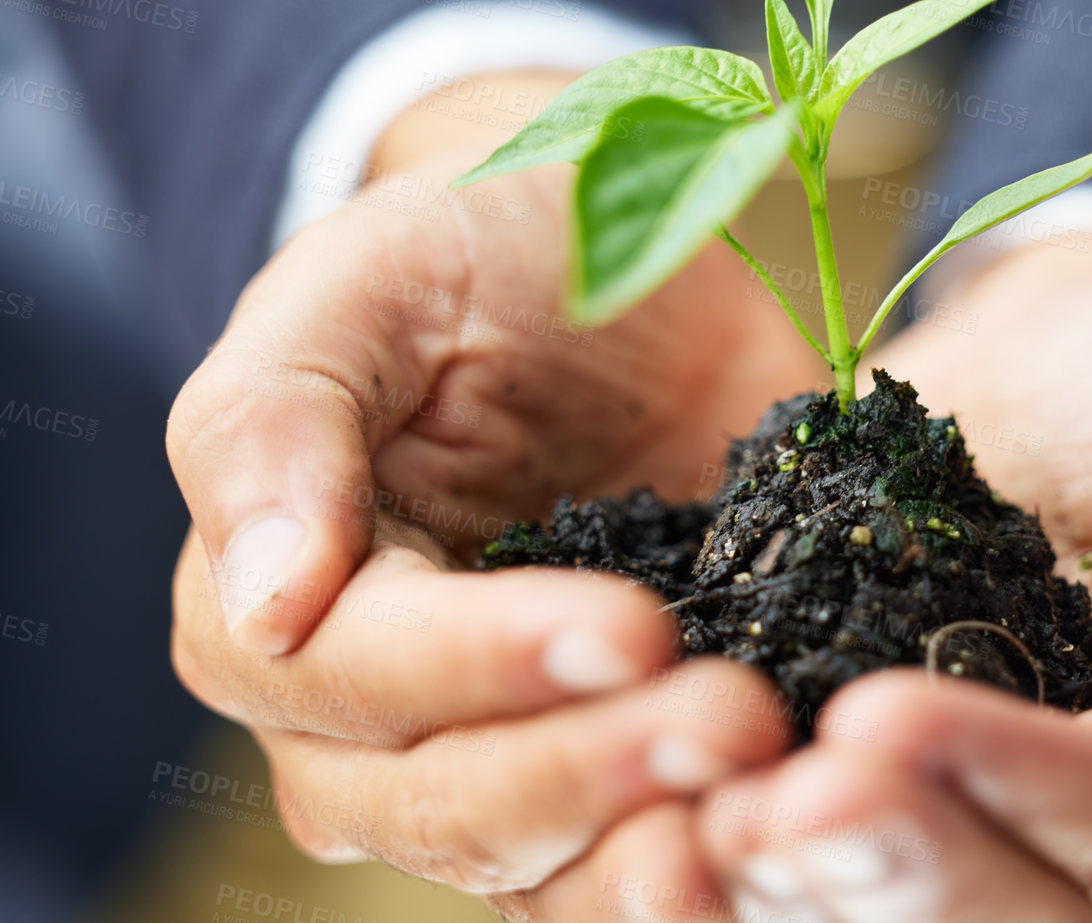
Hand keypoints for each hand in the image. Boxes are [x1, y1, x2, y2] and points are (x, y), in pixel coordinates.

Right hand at [166, 70, 820, 909]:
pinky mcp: (630, 741)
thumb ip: (275, 425)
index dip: (488, 663)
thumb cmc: (464, 256)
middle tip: (736, 718)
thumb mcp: (361, 285)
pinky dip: (724, 848)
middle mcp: (375, 722)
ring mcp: (513, 744)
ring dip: (660, 843)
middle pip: (453, 803)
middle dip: (592, 771)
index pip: (362, 676)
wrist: (606, 258)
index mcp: (282, 609)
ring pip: (553, 858)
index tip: (630, 627)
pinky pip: (658, 828)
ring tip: (773, 789)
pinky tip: (805, 812)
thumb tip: (262, 607)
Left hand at [681, 234, 1091, 920]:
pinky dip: (749, 878)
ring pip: (916, 921)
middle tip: (774, 809)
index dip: (1021, 789)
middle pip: (1028, 922)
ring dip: (807, 897)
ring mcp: (1010, 845)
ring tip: (709, 830)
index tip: (881, 718)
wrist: (1072, 369)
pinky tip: (670, 841)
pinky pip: (835, 877)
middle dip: (899, 871)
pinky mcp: (906, 810)